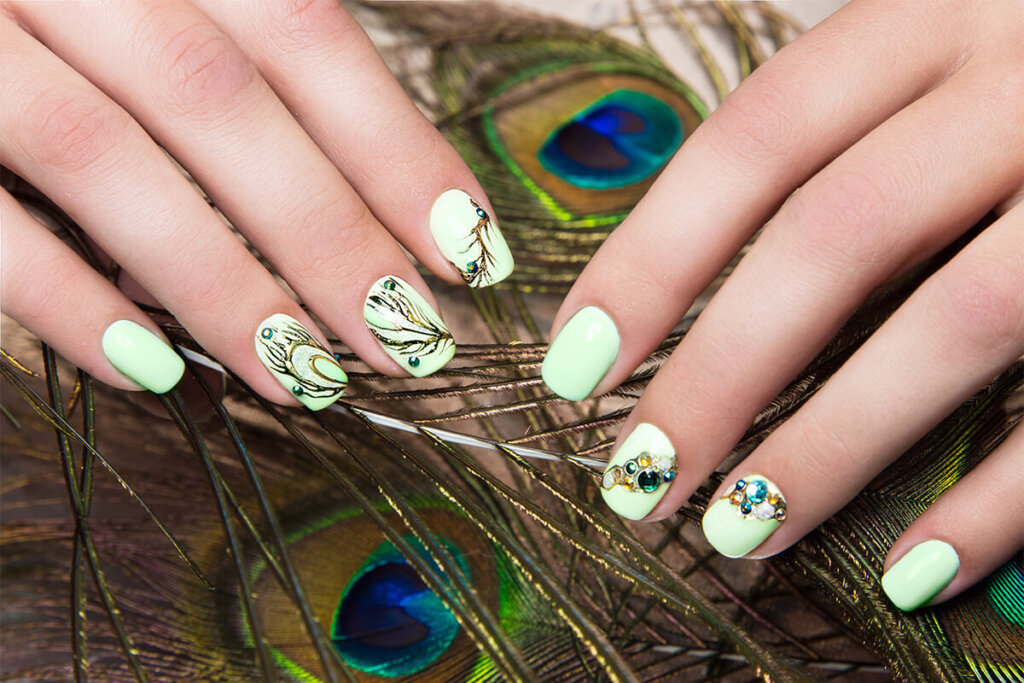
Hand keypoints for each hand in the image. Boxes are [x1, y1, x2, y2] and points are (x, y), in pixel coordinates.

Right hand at [0, 0, 513, 409]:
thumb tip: (355, 203)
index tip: (467, 247)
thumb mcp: (145, 3)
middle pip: (219, 96)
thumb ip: (229, 60)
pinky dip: (65, 299)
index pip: (303, 27)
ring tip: (305, 376)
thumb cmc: (48, 8)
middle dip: (327, 231)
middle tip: (409, 338)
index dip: (393, 144)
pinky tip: (151, 370)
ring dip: (219, 281)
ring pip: (101, 154)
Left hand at [541, 0, 1023, 611]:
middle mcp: (1021, 78)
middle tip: (638, 477)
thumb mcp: (935, 63)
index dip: (650, 261)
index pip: (753, 142)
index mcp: (932, 16)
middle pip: (834, 239)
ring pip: (955, 322)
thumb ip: (836, 149)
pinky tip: (912, 572)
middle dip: (719, 374)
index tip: (574, 366)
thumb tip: (688, 294)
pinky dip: (998, 500)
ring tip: (739, 530)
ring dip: (832, 448)